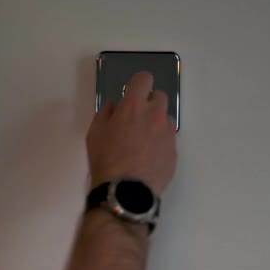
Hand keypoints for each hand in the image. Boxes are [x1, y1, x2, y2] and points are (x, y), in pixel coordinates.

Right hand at [87, 71, 176, 194]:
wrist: (125, 191)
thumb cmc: (105, 159)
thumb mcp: (94, 133)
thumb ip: (105, 112)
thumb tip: (114, 104)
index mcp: (133, 106)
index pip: (144, 79)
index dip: (137, 84)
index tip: (131, 94)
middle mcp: (155, 114)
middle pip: (159, 96)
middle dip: (148, 103)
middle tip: (136, 120)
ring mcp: (168, 133)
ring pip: (165, 119)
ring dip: (156, 123)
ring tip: (142, 143)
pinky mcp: (174, 151)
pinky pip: (168, 139)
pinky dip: (160, 143)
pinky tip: (148, 158)